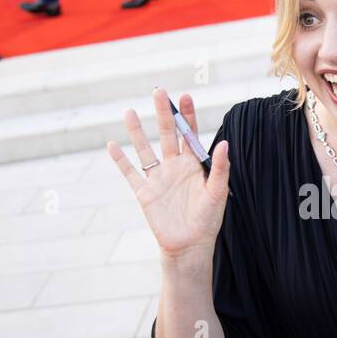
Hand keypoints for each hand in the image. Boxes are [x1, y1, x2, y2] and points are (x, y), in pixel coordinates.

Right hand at [107, 88, 230, 265]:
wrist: (189, 246)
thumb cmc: (208, 220)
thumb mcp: (218, 193)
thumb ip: (220, 168)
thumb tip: (224, 143)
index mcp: (193, 165)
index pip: (189, 134)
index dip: (187, 116)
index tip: (185, 96)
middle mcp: (174, 167)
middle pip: (166, 134)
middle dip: (163, 113)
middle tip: (159, 91)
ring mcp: (158, 178)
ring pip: (145, 149)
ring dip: (137, 131)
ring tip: (130, 111)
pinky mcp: (144, 193)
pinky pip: (130, 173)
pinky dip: (120, 160)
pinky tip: (112, 145)